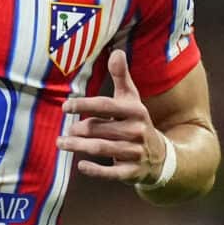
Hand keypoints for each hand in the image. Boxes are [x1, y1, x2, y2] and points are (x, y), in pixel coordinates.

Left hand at [58, 50, 163, 182]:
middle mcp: (137, 131)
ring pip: (102, 148)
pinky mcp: (132, 172)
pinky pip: (112, 173)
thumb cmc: (137, 123)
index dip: (84, 105)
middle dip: (79, 129)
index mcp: (136, 111)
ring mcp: (135, 153)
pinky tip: (81, 165)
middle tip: (65, 131)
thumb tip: (116, 51)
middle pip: (100, 128)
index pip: (106, 106)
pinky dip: (96, 170)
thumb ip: (122, 77)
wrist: (161, 157)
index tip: (65, 106)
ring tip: (61, 143)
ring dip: (79, 146)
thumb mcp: (132, 100)